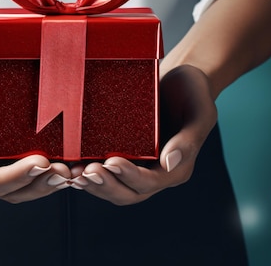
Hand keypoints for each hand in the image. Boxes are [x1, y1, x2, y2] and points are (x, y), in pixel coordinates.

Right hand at [0, 57, 71, 203]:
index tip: (42, 162)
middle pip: (16, 191)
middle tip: (66, 171)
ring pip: (28, 185)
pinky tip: (72, 160)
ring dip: (51, 182)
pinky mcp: (13, 146)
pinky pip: (34, 165)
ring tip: (74, 170)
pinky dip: (52, 168)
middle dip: (42, 184)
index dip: (19, 177)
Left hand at [73, 64, 217, 204]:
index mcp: (176, 168)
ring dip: (92, 184)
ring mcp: (137, 165)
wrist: (181, 77)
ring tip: (73, 174)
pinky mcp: (123, 154)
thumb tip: (169, 163)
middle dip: (105, 186)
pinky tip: (70, 166)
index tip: (111, 161)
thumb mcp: (200, 112)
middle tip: (86, 172)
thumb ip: (188, 140)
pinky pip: (104, 171)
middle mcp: (155, 172)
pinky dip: (87, 173)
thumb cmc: (193, 92)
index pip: (150, 182)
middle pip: (127, 193)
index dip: (128, 176)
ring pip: (112, 187)